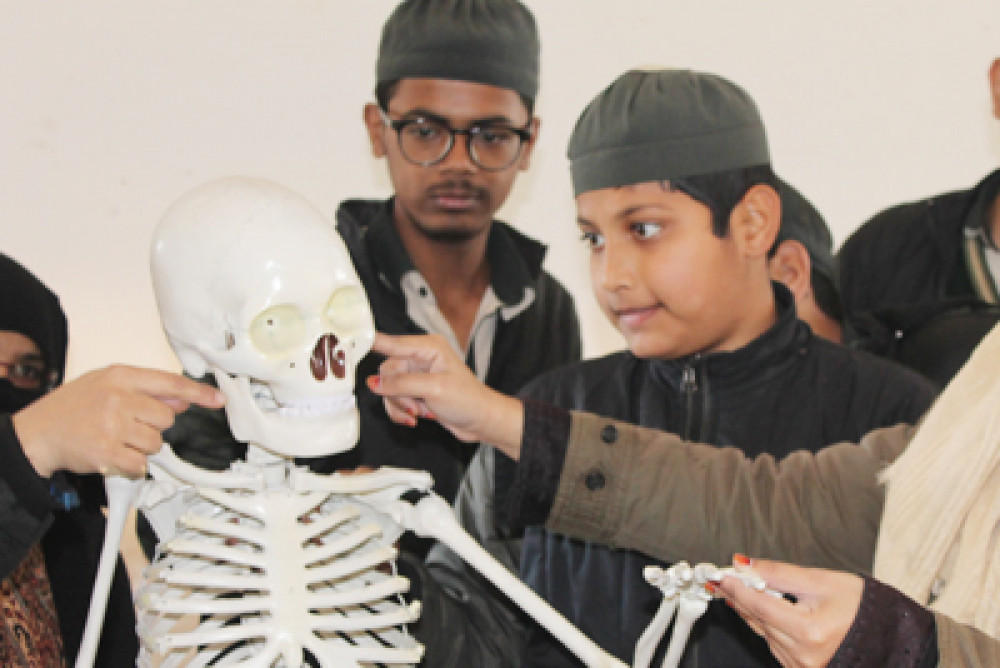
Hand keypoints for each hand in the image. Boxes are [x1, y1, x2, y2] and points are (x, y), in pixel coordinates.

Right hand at [12, 365, 225, 478]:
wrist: (37, 433)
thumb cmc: (73, 407)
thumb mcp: (106, 384)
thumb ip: (145, 390)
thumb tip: (181, 400)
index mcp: (121, 376)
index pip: (170, 382)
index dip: (198, 393)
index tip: (218, 400)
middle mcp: (119, 398)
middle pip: (166, 419)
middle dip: (152, 426)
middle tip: (127, 425)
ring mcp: (113, 425)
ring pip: (156, 443)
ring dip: (141, 447)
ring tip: (116, 439)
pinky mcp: (108, 452)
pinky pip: (141, 463)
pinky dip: (132, 464)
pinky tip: (114, 455)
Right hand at [368, 333, 523, 457]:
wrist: (480, 422)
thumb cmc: (468, 400)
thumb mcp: (434, 389)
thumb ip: (402, 384)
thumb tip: (374, 383)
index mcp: (428, 347)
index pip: (392, 343)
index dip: (371, 343)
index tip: (348, 341)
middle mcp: (420, 357)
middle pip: (387, 372)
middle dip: (397, 393)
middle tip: (415, 405)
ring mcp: (416, 375)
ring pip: (388, 389)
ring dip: (401, 405)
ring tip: (420, 413)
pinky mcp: (414, 391)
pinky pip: (393, 400)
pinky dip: (402, 412)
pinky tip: (417, 418)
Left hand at [716, 556, 863, 667]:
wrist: (887, 634)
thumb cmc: (861, 607)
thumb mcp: (821, 580)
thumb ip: (779, 573)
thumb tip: (746, 565)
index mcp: (810, 631)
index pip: (759, 605)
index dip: (737, 588)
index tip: (721, 575)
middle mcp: (804, 655)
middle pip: (758, 620)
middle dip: (739, 597)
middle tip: (721, 579)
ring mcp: (803, 666)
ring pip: (763, 633)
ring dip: (750, 611)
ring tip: (738, 590)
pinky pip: (774, 645)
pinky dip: (766, 626)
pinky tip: (762, 610)